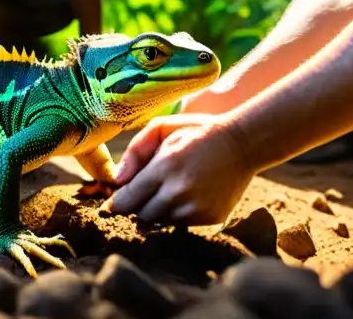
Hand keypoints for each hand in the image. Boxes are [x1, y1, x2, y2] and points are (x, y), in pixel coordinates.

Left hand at [100, 114, 255, 225]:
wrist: (242, 145)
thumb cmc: (196, 132)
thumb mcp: (163, 127)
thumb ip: (135, 151)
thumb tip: (117, 180)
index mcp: (165, 167)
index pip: (127, 198)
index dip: (115, 203)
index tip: (111, 203)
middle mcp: (179, 192)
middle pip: (140, 215)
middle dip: (135, 207)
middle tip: (139, 194)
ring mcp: (196, 209)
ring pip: (159, 222)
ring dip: (155, 211)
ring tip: (165, 191)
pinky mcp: (209, 219)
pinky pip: (179, 224)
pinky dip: (175, 214)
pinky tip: (183, 196)